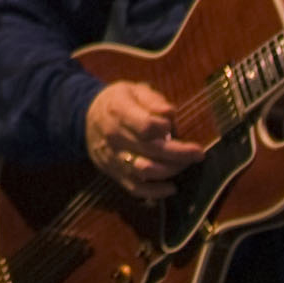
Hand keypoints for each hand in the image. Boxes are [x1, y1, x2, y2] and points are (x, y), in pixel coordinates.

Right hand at [86, 81, 204, 201]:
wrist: (85, 118)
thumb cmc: (116, 102)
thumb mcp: (132, 90)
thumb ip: (152, 100)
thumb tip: (170, 113)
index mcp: (119, 111)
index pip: (146, 126)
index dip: (164, 127)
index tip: (172, 125)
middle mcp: (115, 137)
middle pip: (151, 150)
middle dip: (180, 154)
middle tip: (198, 153)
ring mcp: (114, 157)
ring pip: (146, 171)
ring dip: (170, 170)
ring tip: (185, 164)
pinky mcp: (114, 173)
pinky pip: (136, 188)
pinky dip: (155, 192)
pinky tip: (172, 187)